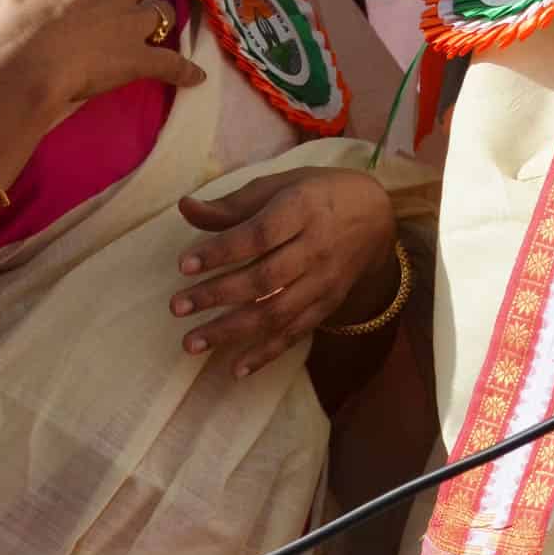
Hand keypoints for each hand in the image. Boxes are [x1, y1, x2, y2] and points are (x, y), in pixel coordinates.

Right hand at [0, 0, 203, 118]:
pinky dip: (184, 71)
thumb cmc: (12, 12)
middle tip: (111, 7)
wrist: (24, 60)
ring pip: (158, 14)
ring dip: (154, 20)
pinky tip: (195, 78)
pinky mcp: (140, 59)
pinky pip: (171, 63)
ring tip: (146, 30)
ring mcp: (133, 24)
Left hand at [173, 167, 396, 376]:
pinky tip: (235, 369)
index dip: (221, 251)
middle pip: (264, 278)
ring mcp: (324, 282)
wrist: (376, 218)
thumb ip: (233, 204)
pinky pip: (296, 333)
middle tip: (177, 307)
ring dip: (232, 331)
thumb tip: (185, 208)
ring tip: (193, 343)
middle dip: (217, 295)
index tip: (184, 265)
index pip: (259, 235)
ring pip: (276, 312)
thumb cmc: (318, 195)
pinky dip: (266, 353)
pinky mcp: (328, 305)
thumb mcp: (280, 185)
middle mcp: (316, 248)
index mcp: (302, 210)